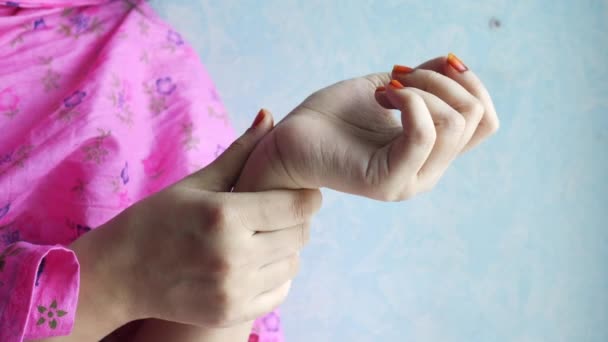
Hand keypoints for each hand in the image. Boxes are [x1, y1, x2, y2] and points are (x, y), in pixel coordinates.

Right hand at [56, 111, 320, 340]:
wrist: (119, 274)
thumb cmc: (155, 220)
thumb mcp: (196, 183)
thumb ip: (240, 153)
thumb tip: (269, 115)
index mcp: (226, 216)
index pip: (298, 206)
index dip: (308, 195)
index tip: (302, 191)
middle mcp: (233, 256)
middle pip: (299, 234)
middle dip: (297, 219)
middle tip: (280, 211)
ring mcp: (233, 290)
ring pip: (292, 264)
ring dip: (287, 247)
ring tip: (265, 236)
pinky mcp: (231, 313)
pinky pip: (279, 292)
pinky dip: (276, 275)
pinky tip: (256, 262)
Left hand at [235, 54, 498, 200]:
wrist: (291, 138)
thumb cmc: (335, 114)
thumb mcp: (391, 88)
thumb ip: (426, 82)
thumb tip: (454, 65)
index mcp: (432, 152)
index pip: (485, 121)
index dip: (470, 83)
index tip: (433, 65)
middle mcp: (428, 172)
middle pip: (475, 117)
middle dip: (441, 80)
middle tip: (397, 76)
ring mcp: (410, 181)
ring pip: (453, 123)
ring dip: (420, 88)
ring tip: (384, 89)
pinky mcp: (387, 182)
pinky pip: (422, 134)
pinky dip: (407, 101)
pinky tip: (379, 96)